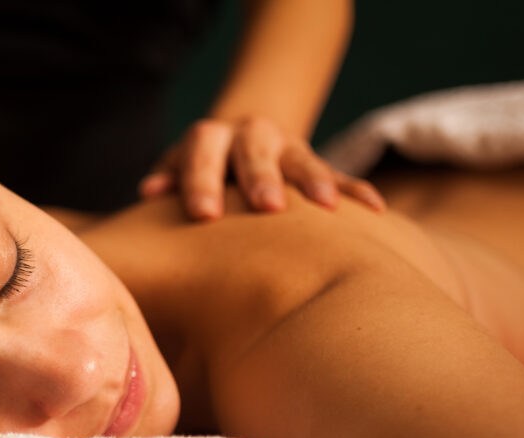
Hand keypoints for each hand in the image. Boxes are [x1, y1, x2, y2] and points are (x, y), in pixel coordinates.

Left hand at [139, 116, 385, 219]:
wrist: (241, 139)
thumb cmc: (200, 172)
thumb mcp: (179, 169)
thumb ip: (167, 180)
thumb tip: (148, 193)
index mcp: (210, 139)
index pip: (202, 152)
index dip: (202, 181)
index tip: (203, 214)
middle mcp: (250, 136)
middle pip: (254, 152)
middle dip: (261, 178)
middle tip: (268, 206)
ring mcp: (287, 148)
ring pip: (302, 159)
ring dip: (314, 180)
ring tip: (326, 205)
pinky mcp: (315, 165)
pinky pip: (341, 175)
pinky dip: (356, 191)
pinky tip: (375, 210)